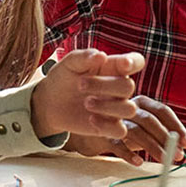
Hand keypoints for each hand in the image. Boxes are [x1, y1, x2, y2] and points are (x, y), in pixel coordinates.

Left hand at [30, 48, 145, 140]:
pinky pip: (120, 130)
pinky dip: (107, 125)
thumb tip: (101, 55)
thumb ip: (85, 56)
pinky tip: (90, 119)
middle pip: (128, 86)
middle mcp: (118, 87)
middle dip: (105, 85)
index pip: (136, 62)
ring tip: (86, 103)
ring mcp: (115, 108)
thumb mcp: (70, 63)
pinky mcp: (109, 126)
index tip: (124, 64)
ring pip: (129, 109)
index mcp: (114, 67)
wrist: (49, 102)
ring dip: (107, 106)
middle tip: (80, 85)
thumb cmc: (64, 77)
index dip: (135, 62)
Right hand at [71, 96, 185, 165]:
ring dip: (152, 147)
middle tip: (178, 156)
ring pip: (136, 131)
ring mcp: (115, 119)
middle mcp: (129, 106)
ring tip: (164, 161)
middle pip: (150, 120)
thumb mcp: (148, 130)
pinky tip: (138, 162)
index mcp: (142, 102)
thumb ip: (169, 133)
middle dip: (166, 139)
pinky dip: (128, 153)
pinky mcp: (103, 132)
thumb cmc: (125, 129)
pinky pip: (117, 143)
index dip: (177, 126)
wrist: (91, 131)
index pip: (163, 111)